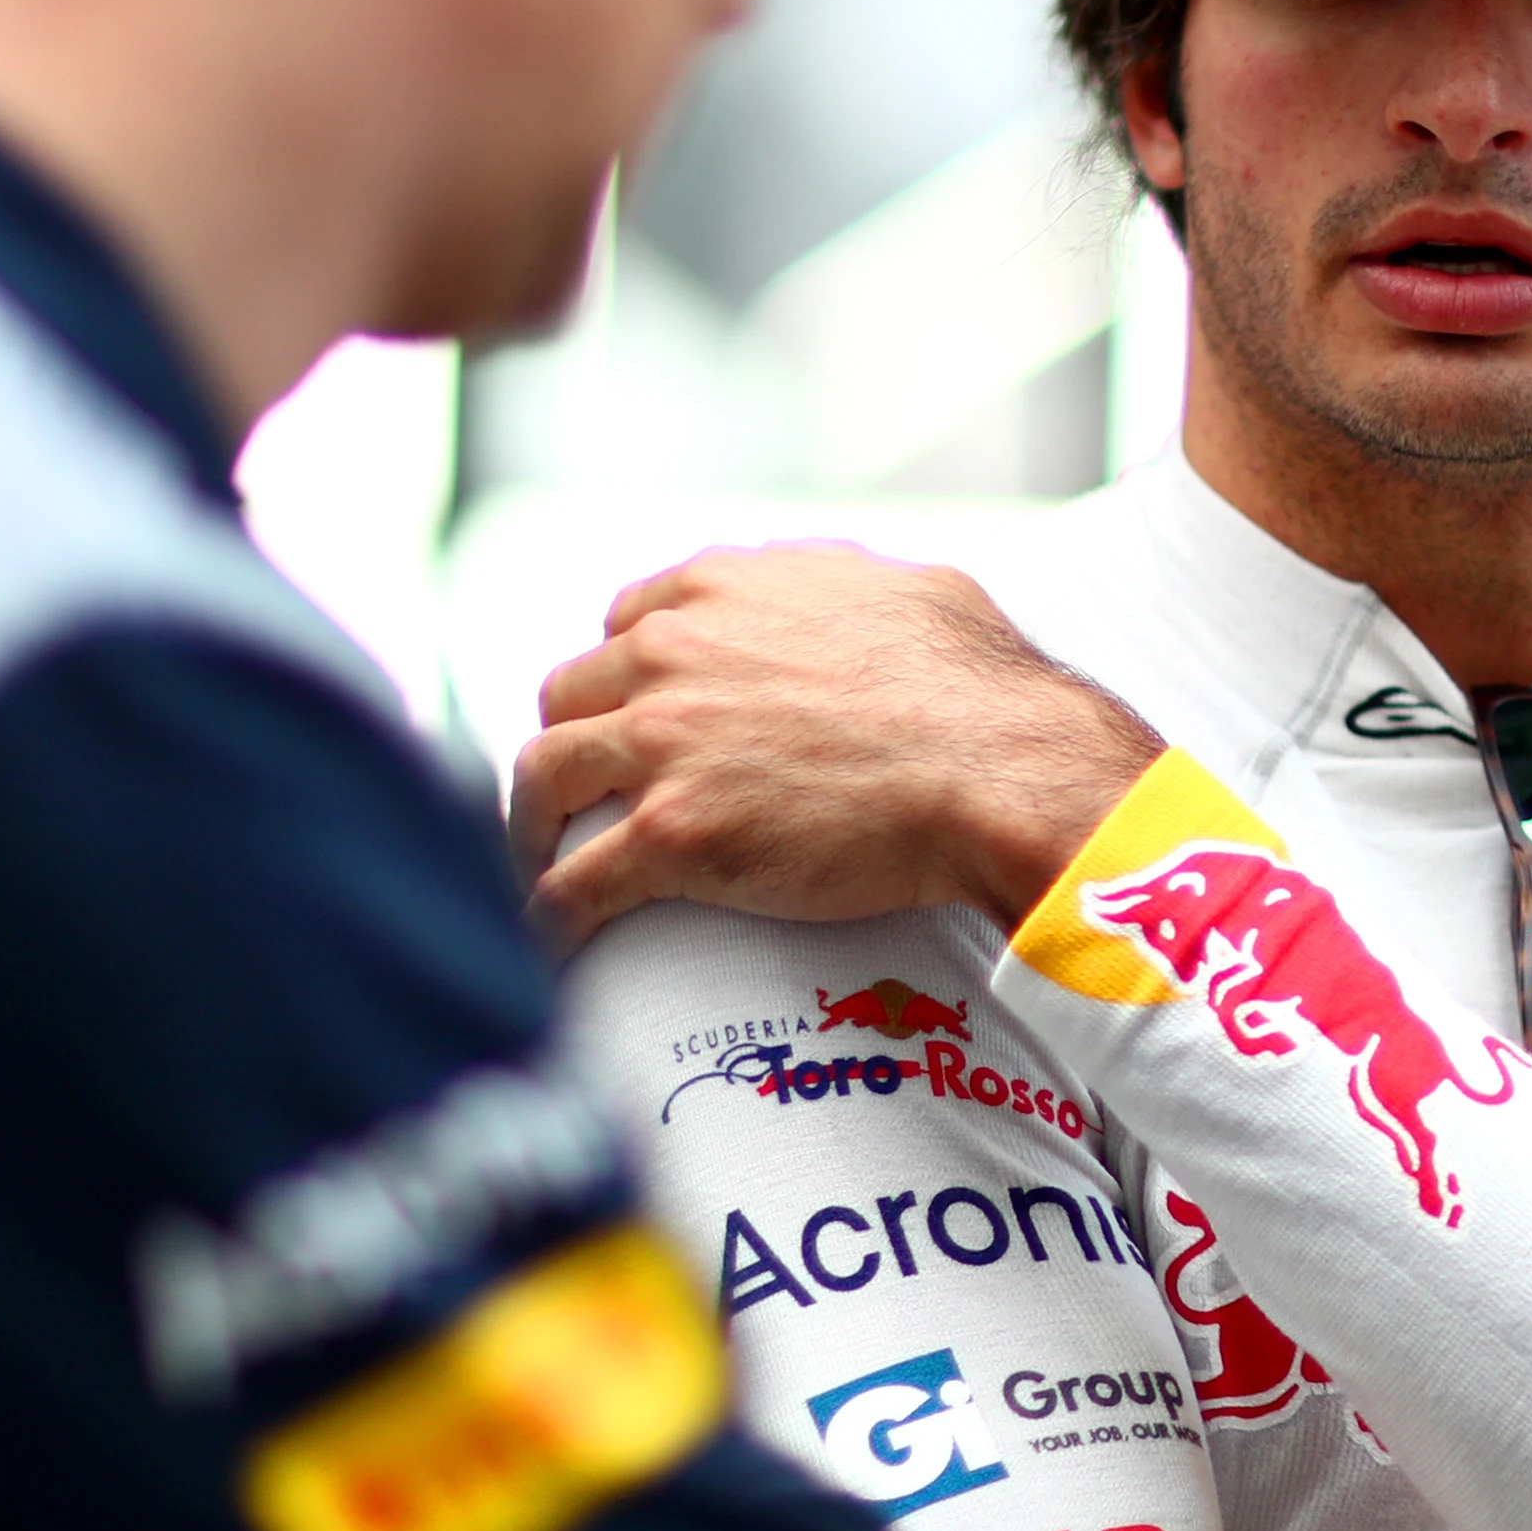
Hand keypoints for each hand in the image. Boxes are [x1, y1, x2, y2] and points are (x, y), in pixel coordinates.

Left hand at [510, 546, 1163, 949]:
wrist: (998, 767)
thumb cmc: (979, 684)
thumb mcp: (911, 591)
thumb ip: (849, 588)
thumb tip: (857, 595)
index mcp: (722, 592)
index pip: (626, 623)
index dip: (626, 676)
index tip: (636, 715)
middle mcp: (673, 653)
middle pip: (567, 696)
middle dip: (576, 744)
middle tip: (590, 794)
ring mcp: (662, 743)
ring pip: (542, 778)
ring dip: (534, 825)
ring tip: (544, 867)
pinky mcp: (669, 833)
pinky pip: (572, 884)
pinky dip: (550, 915)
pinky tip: (550, 942)